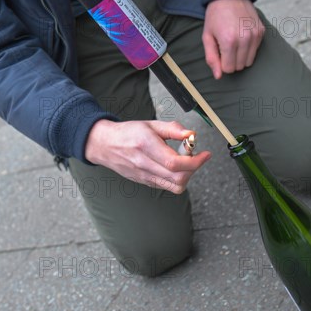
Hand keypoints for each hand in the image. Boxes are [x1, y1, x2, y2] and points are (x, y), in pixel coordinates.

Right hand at [85, 119, 211, 193]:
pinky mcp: (144, 182)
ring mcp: (143, 176)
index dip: (195, 161)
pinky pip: (166, 186)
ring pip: (174, 186)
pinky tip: (173, 167)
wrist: (105, 145)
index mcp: (146, 145)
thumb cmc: (128, 133)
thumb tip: (191, 135)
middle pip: (177, 178)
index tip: (204, 155)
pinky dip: (175, 178)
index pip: (175, 162)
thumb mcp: (151, 124)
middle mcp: (144, 163)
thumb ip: (173, 129)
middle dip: (193, 168)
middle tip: (194, 156)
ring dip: (186, 175)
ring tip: (183, 162)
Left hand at [202, 0, 264, 78]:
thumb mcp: (207, 37)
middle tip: (225, 47)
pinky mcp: (261, 31)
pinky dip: (248, 48)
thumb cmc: (215, 17)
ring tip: (233, 43)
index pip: (229, 69)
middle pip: (239, 66)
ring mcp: (255, 35)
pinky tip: (241, 36)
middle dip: (231, 61)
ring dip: (240, 56)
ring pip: (249, 61)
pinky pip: (255, 51)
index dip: (222, 64)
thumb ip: (211, 58)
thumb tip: (218, 76)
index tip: (219, 53)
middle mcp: (244, 39)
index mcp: (228, 41)